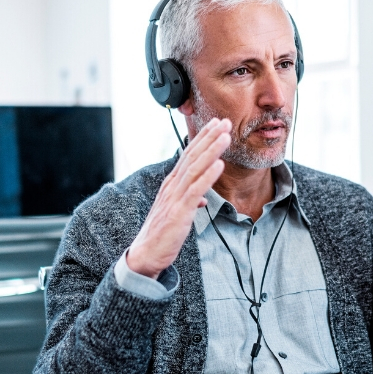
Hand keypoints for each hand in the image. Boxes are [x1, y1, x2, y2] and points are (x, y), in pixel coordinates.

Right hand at [126, 118, 231, 279]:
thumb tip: (202, 199)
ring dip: (211, 150)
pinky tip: (220, 164)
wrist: (146, 253)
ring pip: (195, 168)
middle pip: (192, 156)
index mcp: (171, 184)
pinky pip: (195, 190)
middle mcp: (172, 186)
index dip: (203, 138)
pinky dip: (208, 176)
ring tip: (226, 136)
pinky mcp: (179, 211)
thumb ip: (189, 201)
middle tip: (225, 121)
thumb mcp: (178, 213)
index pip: (188, 155)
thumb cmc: (162, 233)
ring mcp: (175, 197)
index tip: (216, 124)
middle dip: (209, 137)